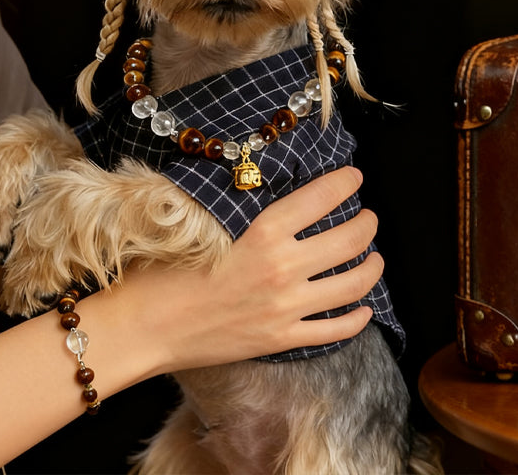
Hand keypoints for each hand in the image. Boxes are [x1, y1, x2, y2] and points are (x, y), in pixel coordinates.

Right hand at [119, 167, 382, 373]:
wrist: (143, 327)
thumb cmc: (164, 270)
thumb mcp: (207, 224)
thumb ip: (249, 212)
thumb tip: (279, 195)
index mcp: (263, 231)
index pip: (322, 197)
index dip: (345, 182)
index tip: (354, 177)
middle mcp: (283, 267)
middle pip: (349, 239)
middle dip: (367, 223)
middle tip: (368, 216)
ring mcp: (286, 307)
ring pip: (353, 284)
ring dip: (373, 266)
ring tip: (375, 258)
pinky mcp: (281, 339)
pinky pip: (335, 330)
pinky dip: (358, 318)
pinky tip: (365, 308)